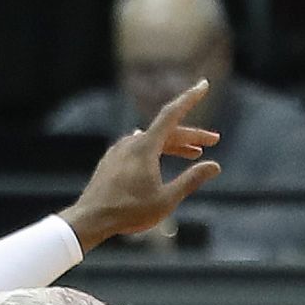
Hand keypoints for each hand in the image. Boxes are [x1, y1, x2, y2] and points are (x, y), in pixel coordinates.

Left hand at [59, 80, 221, 251]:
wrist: (90, 219)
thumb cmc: (128, 212)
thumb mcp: (166, 199)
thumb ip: (191, 180)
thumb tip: (214, 166)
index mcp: (145, 147)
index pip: (172, 114)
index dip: (190, 98)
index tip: (203, 84)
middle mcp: (131, 143)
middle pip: (167, 131)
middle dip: (191, 136)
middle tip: (213, 141)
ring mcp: (119, 150)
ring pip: (152, 141)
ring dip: (174, 145)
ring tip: (193, 153)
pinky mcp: (111, 160)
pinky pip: (138, 148)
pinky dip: (156, 151)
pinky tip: (160, 158)